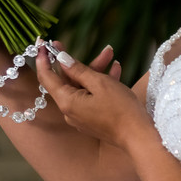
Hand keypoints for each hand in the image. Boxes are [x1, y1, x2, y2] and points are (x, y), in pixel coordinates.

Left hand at [36, 43, 152, 150]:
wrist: (139, 137)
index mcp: (67, 102)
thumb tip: (61, 59)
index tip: (40, 44)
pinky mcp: (92, 120)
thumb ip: (78, 70)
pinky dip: (100, 84)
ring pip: (81, 88)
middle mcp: (69, 111)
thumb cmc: (120, 109)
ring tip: (110, 53)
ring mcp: (81, 117)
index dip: (43, 59)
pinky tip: (115, 69)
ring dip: (93, 70)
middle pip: (66, 81)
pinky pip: (91, 97)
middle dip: (73, 62)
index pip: (46, 77)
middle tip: (64, 43)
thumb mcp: (99, 83)